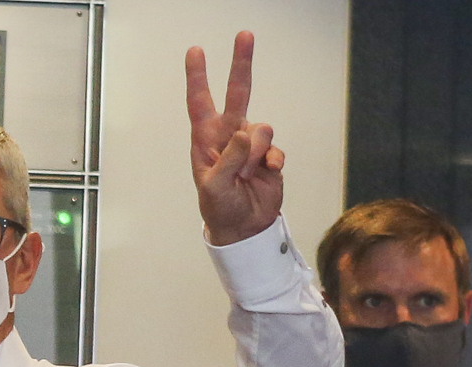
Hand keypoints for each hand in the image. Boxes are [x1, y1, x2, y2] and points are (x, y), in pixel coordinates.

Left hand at [186, 31, 284, 245]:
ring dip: (257, 151)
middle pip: (237, 93)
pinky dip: (273, 161)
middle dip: (241, 64)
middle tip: (245, 34)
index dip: (197, 77)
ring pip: (262, 128)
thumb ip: (229, 158)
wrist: (244, 228)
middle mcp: (228, 136)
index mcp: (206, 141)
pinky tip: (267, 174)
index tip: (195, 51)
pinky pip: (276, 148)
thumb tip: (246, 131)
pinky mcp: (269, 156)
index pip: (200, 103)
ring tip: (248, 174)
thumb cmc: (220, 208)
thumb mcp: (215, 186)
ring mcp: (250, 145)